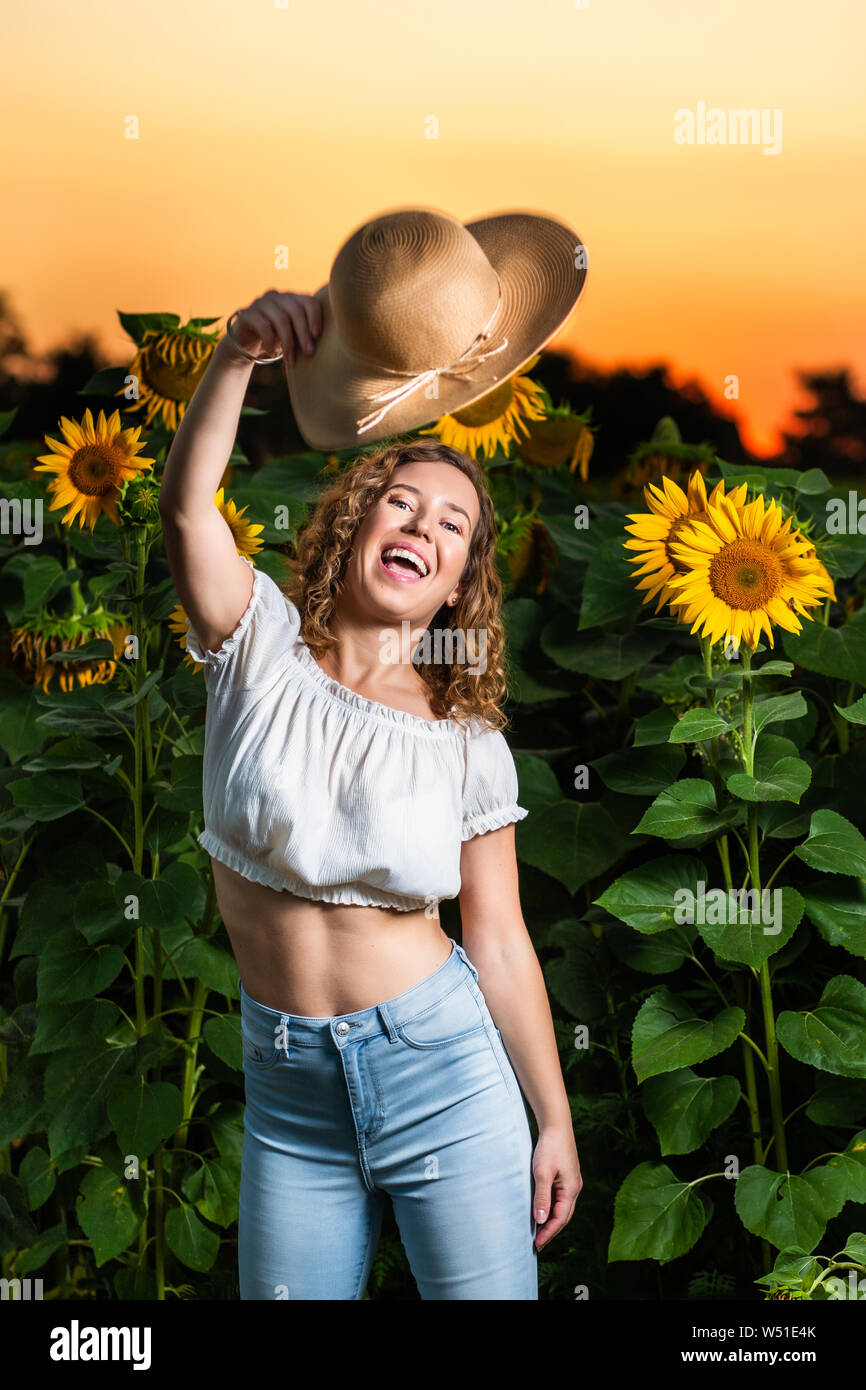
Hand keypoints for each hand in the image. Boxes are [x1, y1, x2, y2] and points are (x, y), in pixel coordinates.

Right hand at [225, 290, 322, 366]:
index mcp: (291, 299)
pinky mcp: (246, 313)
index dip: (315, 317)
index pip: (309, 301)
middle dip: (303, 333)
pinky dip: (270, 341)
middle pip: (295, 310)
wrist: (246, 344)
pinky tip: (272, 352)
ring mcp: (260, 303)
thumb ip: (308, 333)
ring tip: (291, 359)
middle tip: (309, 353)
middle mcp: (276, 296)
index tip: (317, 336)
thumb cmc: (277, 340)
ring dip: (288, 341)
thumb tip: (331, 343)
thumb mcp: (295, 335)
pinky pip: (262, 325)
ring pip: (280, 318)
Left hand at [531, 1125, 581, 1251]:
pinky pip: (560, 1198)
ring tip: (538, 1231)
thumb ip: (541, 1197)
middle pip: (564, 1216)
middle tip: (537, 1244)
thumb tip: (540, 1220)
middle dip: (551, 1230)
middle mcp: (574, 1188)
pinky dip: (552, 1208)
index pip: (560, 1219)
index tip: (537, 1244)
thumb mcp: (542, 1172)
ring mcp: (571, 1182)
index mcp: (571, 1189)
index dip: (548, 1233)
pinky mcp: (566, 1176)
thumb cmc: (549, 1147)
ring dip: (551, 1220)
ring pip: (562, 1208)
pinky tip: (542, 1210)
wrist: (556, 1124)